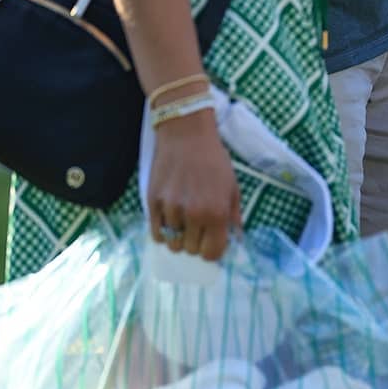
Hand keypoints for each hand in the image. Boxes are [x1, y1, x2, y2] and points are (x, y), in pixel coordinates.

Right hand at [147, 110, 241, 259]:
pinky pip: (155, 232)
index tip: (211, 243)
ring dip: (178, 237)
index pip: (212, 253)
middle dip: (195, 243)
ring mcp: (170, 210)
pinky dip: (162, 232)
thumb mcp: (233, 188)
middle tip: (197, 229)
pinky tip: (169, 221)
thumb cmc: (214, 161)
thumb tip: (235, 240)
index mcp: (217, 213)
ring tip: (183, 223)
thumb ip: (234, 217)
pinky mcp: (152, 202)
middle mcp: (193, 215)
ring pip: (172, 243)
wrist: (186, 135)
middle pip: (191, 250)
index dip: (212, 252)